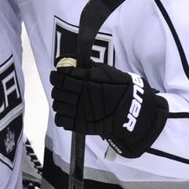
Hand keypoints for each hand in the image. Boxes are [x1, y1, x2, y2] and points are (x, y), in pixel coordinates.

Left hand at [50, 60, 168, 157]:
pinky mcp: (80, 125)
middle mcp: (80, 95)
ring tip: (66, 99)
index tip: (58, 73)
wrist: (132, 111)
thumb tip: (76, 64)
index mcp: (85, 81)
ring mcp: (79, 111)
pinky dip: (61, 115)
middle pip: (57, 90)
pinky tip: (68, 112)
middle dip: (57, 87)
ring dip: (59, 100)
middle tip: (62, 86)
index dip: (57, 74)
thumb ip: (90, 69)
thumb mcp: (107, 72)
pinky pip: (60, 120)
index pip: (61, 76)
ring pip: (57, 104)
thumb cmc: (122, 89)